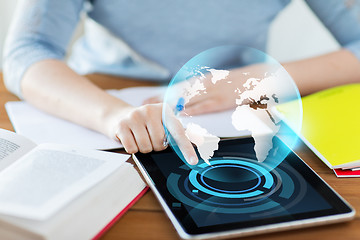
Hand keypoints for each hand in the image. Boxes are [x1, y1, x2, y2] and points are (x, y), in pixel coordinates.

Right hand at [108, 103, 197, 164]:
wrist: (120, 116)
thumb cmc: (146, 122)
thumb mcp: (162, 123)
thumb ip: (179, 131)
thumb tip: (198, 140)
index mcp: (164, 110)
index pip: (178, 132)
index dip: (186, 148)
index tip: (193, 161)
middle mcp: (150, 110)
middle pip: (159, 143)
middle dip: (156, 146)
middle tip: (150, 137)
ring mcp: (135, 116)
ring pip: (146, 147)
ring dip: (144, 148)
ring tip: (140, 137)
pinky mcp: (122, 125)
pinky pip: (132, 148)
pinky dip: (132, 148)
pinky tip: (131, 138)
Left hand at [144, 64, 275, 115]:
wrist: (256, 78)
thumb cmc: (236, 83)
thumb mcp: (217, 83)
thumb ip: (202, 92)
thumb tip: (187, 103)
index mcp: (202, 82)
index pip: (176, 88)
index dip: (160, 94)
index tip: (146, 100)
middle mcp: (203, 86)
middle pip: (177, 93)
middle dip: (160, 99)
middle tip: (143, 106)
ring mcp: (212, 92)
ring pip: (187, 98)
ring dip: (171, 105)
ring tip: (155, 111)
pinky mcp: (221, 100)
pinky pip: (204, 105)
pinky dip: (192, 109)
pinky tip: (181, 113)